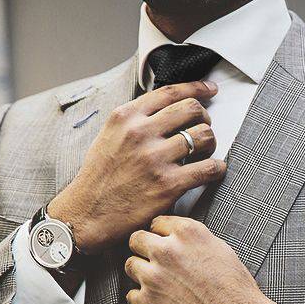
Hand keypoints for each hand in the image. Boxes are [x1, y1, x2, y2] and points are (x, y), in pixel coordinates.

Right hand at [47, 81, 226, 253]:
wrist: (87, 215)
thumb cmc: (98, 179)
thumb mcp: (108, 137)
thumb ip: (133, 121)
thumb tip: (162, 111)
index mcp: (126, 117)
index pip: (170, 92)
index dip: (197, 88)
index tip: (210, 91)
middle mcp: (141, 133)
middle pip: (192, 109)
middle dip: (204, 117)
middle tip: (204, 128)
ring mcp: (155, 159)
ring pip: (203, 136)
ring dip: (210, 143)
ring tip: (205, 153)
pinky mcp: (168, 185)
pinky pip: (207, 168)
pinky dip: (216, 167)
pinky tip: (215, 170)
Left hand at [125, 216, 280, 303]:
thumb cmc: (235, 292)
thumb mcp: (220, 250)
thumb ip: (192, 240)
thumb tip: (177, 239)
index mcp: (187, 233)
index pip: (156, 223)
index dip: (159, 236)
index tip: (162, 245)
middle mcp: (167, 251)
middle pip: (136, 240)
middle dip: (144, 250)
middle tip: (154, 264)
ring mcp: (153, 277)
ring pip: (130, 266)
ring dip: (141, 274)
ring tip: (158, 286)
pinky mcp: (146, 303)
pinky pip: (131, 295)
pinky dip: (142, 301)